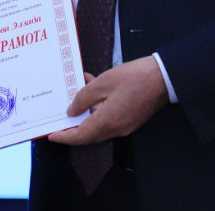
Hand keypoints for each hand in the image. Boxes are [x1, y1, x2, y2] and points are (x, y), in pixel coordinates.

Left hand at [46, 57, 168, 145]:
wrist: (163, 77)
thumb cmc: (134, 78)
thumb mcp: (102, 83)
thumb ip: (83, 98)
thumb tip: (71, 112)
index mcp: (108, 121)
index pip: (81, 136)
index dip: (64, 137)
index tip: (51, 136)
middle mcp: (116, 128)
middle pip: (89, 134)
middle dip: (72, 129)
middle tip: (57, 123)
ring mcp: (125, 125)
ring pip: (98, 125)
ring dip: (85, 114)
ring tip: (73, 95)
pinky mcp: (131, 118)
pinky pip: (108, 117)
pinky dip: (97, 107)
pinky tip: (91, 86)